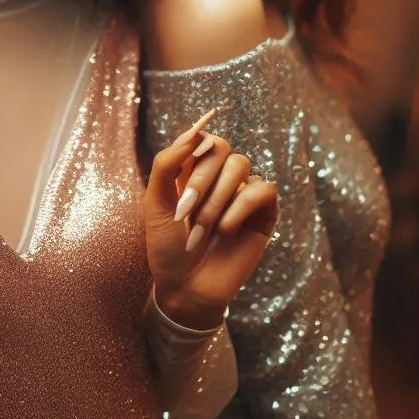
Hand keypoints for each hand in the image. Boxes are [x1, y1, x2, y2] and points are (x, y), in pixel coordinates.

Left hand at [144, 112, 277, 328]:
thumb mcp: (155, 204)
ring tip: (204, 228)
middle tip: (186, 210)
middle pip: (221, 148)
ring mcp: (242, 193)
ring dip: (218, 196)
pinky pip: (263, 189)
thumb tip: (193, 131)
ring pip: (241, 165)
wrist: (186, 287)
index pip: (201, 137)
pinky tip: (226, 230)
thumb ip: (166, 164)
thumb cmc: (167, 247)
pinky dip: (242, 206)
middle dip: (202, 177)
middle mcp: (219, 177)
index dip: (194, 144)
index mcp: (192, 170)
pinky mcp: (263, 213)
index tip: (182, 167)